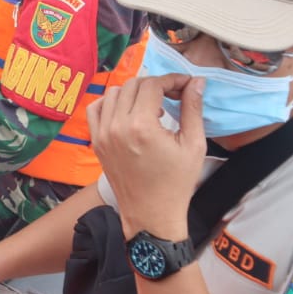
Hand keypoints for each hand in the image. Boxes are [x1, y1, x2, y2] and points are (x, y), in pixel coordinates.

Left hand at [86, 74, 206, 240]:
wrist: (151, 213)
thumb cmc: (177, 183)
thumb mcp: (193, 145)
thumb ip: (193, 109)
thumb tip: (196, 82)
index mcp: (141, 126)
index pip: (152, 85)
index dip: (171, 80)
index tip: (185, 84)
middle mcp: (116, 126)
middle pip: (132, 85)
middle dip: (155, 84)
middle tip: (173, 94)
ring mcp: (102, 133)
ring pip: (112, 93)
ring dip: (133, 92)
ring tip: (153, 105)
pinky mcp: (95, 141)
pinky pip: (96, 108)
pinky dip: (110, 102)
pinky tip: (128, 110)